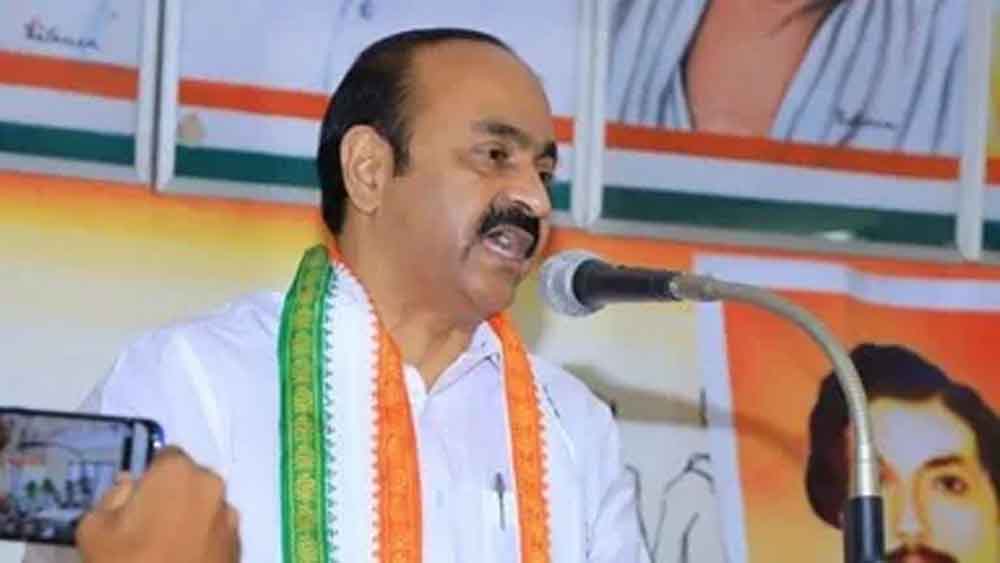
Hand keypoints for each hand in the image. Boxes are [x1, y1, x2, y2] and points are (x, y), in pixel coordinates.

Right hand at [76, 446, 239, 562]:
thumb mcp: (94, 529)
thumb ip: (110, 497)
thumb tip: (129, 485)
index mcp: (177, 471)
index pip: (163, 457)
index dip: (148, 477)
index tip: (135, 500)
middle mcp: (211, 484)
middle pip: (187, 480)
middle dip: (170, 496)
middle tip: (147, 526)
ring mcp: (230, 515)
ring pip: (203, 505)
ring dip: (188, 517)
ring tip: (166, 546)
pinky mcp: (239, 543)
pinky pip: (215, 530)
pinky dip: (202, 538)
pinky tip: (184, 557)